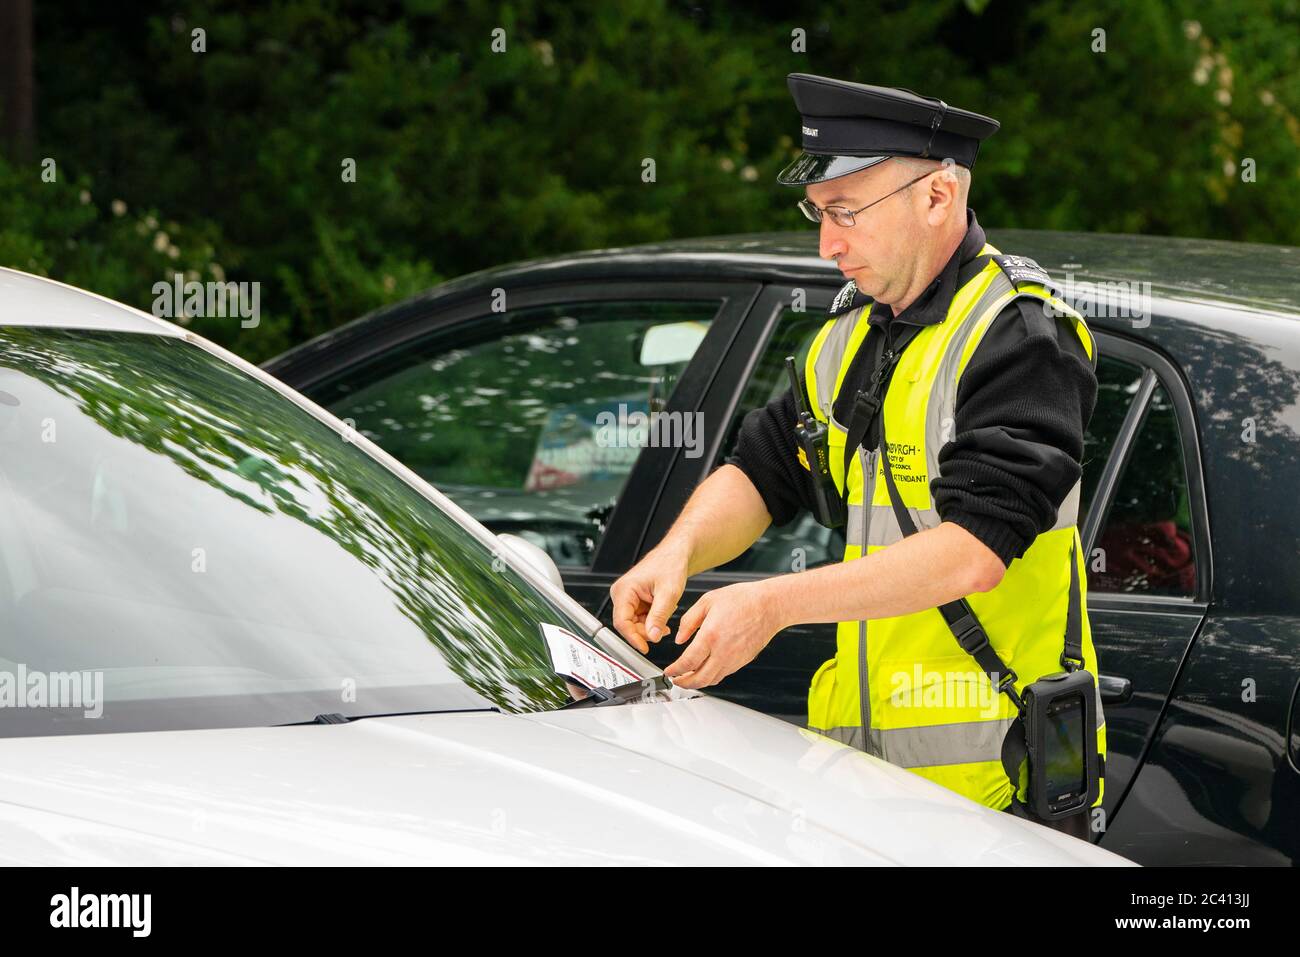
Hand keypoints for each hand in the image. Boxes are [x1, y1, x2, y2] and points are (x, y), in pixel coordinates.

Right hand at [609, 544, 689, 652]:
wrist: (675, 555)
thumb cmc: (670, 564)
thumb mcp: (668, 593)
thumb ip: (659, 616)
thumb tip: (653, 636)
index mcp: (624, 590)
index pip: (622, 622)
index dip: (633, 638)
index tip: (645, 648)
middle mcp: (622, 593)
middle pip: (627, 625)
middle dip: (645, 632)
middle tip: (662, 632)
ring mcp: (627, 597)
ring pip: (634, 623)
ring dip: (650, 626)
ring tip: (665, 618)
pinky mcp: (634, 600)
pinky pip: (640, 618)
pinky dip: (652, 621)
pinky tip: (662, 614)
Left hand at [664, 581, 784, 688]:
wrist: (770, 605)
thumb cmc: (743, 599)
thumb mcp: (708, 601)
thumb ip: (689, 621)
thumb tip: (679, 638)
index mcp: (710, 636)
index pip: (687, 662)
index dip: (675, 670)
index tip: (669, 671)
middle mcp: (723, 652)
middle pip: (699, 679)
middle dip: (684, 683)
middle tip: (676, 680)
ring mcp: (734, 659)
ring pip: (712, 680)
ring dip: (697, 682)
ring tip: (688, 678)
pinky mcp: (743, 661)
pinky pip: (723, 674)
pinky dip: (711, 677)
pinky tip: (706, 670)